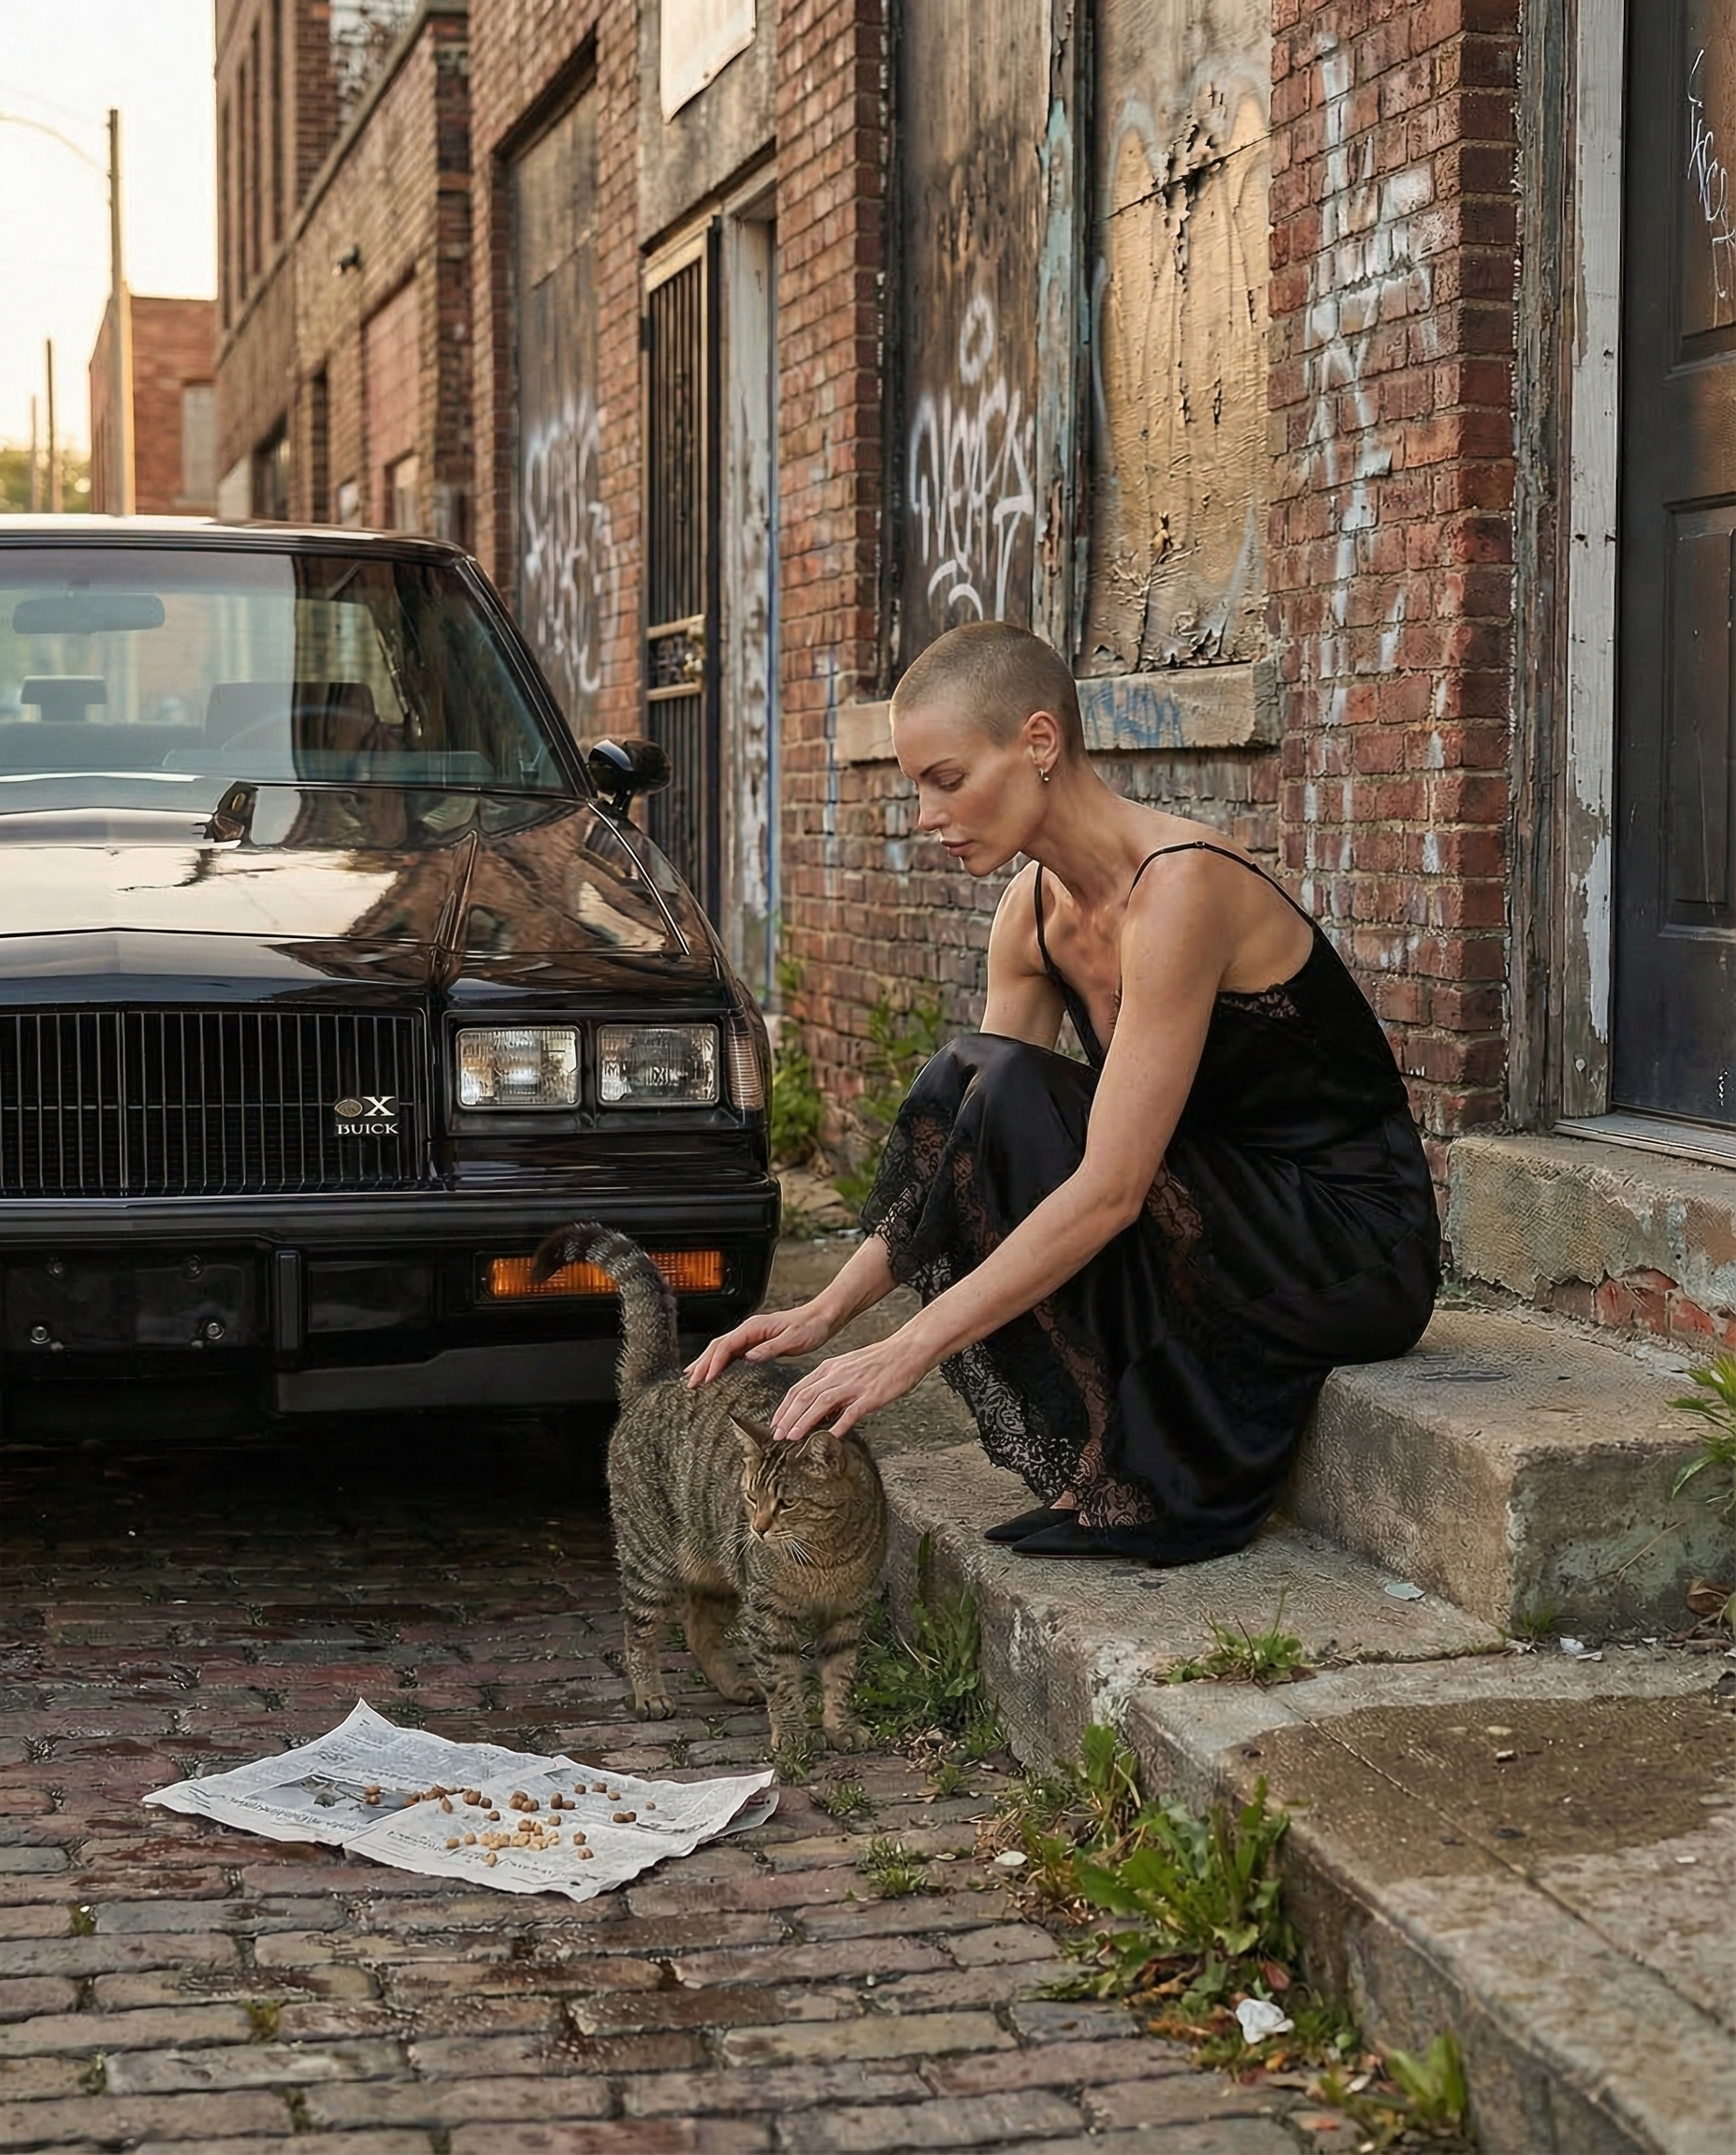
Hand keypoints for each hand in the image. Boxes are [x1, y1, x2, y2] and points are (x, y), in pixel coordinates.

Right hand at [684, 1300, 834, 1386]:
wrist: (821, 1318)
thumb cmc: (810, 1327)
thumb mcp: (793, 1340)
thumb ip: (770, 1349)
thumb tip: (748, 1357)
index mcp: (754, 1327)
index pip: (726, 1345)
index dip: (713, 1362)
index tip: (705, 1378)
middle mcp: (749, 1329)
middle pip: (718, 1346)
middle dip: (702, 1364)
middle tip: (690, 1383)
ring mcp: (750, 1335)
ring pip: (721, 1349)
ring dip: (706, 1363)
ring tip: (693, 1379)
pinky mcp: (755, 1341)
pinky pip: (731, 1352)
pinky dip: (718, 1362)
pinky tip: (713, 1372)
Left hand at [768, 1325, 935, 1441]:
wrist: (906, 1350)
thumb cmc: (879, 1361)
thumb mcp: (847, 1367)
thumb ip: (830, 1383)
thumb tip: (816, 1406)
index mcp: (829, 1368)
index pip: (798, 1389)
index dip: (784, 1408)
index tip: (776, 1423)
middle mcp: (837, 1375)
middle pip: (804, 1396)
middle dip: (787, 1417)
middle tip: (777, 1435)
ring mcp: (853, 1385)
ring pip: (821, 1402)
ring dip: (804, 1420)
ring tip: (793, 1436)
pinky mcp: (870, 1395)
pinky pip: (851, 1411)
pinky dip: (839, 1424)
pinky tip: (830, 1436)